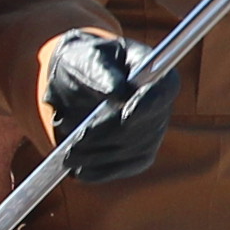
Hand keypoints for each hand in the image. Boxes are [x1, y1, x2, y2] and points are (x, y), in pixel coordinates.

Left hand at [41, 32, 173, 180]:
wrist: (77, 81)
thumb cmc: (84, 63)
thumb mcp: (86, 58)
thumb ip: (100, 71)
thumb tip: (117, 91)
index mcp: (156, 73)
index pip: (161, 92)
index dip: (146, 105)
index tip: (125, 116)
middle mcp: (161, 106)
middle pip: (142, 128)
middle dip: (107, 136)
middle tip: (75, 143)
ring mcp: (154, 132)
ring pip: (131, 151)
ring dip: (99, 156)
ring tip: (68, 156)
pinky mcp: (141, 154)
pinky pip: (126, 167)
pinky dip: (103, 171)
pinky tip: (80, 171)